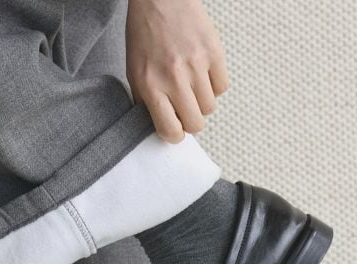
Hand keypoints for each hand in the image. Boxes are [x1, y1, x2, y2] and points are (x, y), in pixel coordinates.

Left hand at [125, 0, 228, 142]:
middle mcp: (174, 78)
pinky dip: (214, 86)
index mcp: (151, 86)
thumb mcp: (134, 72)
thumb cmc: (144, 35)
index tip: (174, 129)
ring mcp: (196, 65)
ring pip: (210, 107)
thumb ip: (145, 102)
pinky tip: (202, 75)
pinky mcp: (214, 52)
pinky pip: (222, 87)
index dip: (174, 135)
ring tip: (191, 87)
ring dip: (202, 103)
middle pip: (195, 124)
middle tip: (184, 109)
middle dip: (190, 121)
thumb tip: (159, 126)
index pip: (171, 131)